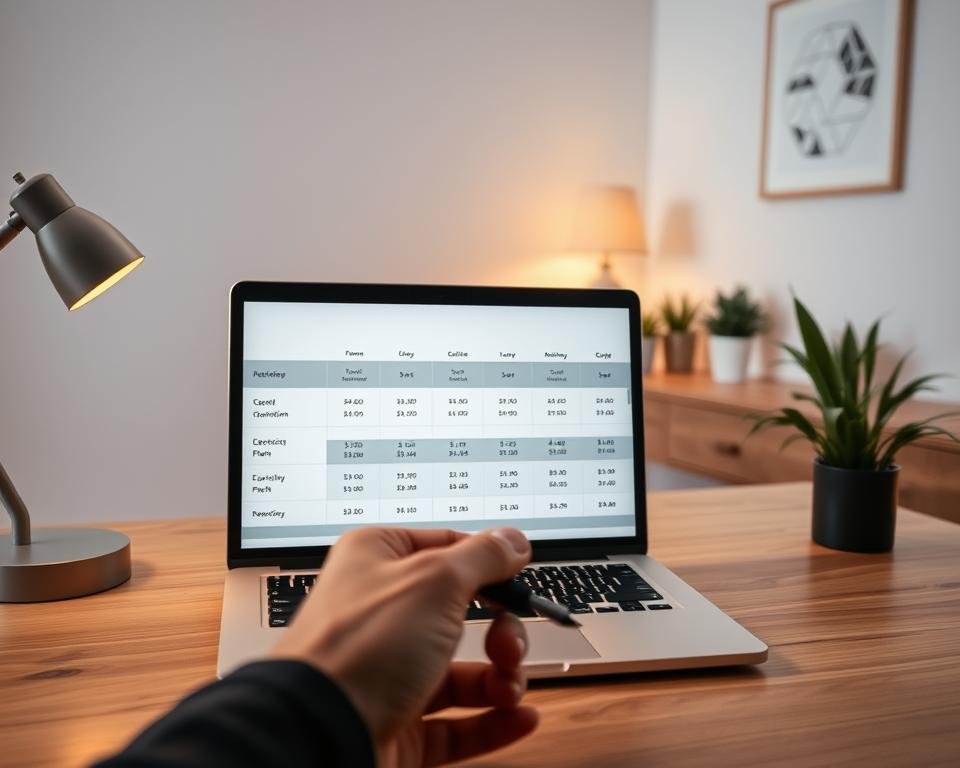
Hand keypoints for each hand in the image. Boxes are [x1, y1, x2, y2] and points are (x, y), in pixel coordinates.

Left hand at [270, 526, 538, 765]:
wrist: (318, 734)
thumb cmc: (357, 649)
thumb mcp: (434, 582)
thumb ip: (482, 557)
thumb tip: (512, 540)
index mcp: (378, 561)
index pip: (447, 548)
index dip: (488, 563)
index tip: (520, 579)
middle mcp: (382, 614)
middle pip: (462, 613)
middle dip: (500, 630)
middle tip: (507, 643)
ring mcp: (389, 671)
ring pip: (463, 670)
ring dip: (501, 677)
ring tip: (509, 688)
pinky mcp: (398, 722)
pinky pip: (455, 721)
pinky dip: (491, 719)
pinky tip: (518, 716)